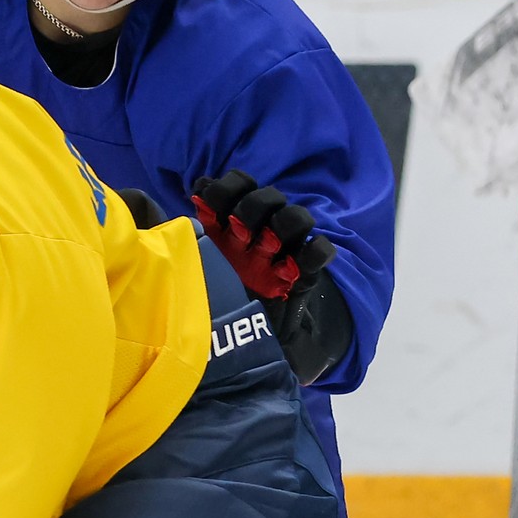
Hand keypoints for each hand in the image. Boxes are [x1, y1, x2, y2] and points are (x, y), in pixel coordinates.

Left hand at [190, 171, 334, 303]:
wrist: (241, 333)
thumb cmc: (215, 290)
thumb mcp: (198, 257)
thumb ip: (197, 224)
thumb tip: (199, 187)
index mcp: (235, 221)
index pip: (239, 183)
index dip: (226, 189)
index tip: (210, 208)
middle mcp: (261, 229)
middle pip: (269, 196)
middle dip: (252, 208)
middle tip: (238, 232)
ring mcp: (284, 249)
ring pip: (296, 216)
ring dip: (282, 225)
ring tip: (267, 248)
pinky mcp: (304, 272)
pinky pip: (319, 250)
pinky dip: (315, 252)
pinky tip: (292, 268)